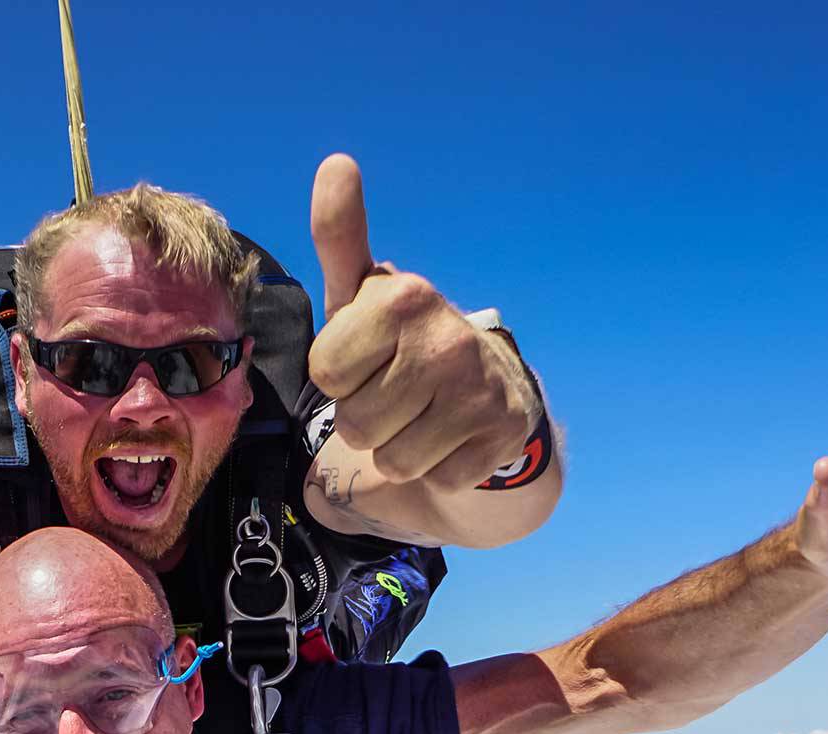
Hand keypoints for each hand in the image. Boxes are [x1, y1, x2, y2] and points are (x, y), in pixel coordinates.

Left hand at [306, 154, 536, 488]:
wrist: (488, 390)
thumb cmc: (402, 342)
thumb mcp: (363, 294)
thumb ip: (341, 236)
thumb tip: (336, 162)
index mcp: (404, 298)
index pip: (325, 374)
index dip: (339, 376)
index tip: (366, 359)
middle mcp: (446, 339)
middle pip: (355, 423)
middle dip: (366, 419)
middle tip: (395, 392)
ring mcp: (479, 390)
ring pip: (392, 459)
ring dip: (397, 449)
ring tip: (420, 416)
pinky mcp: (502, 435)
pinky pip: (434, 478)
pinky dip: (437, 468)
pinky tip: (452, 437)